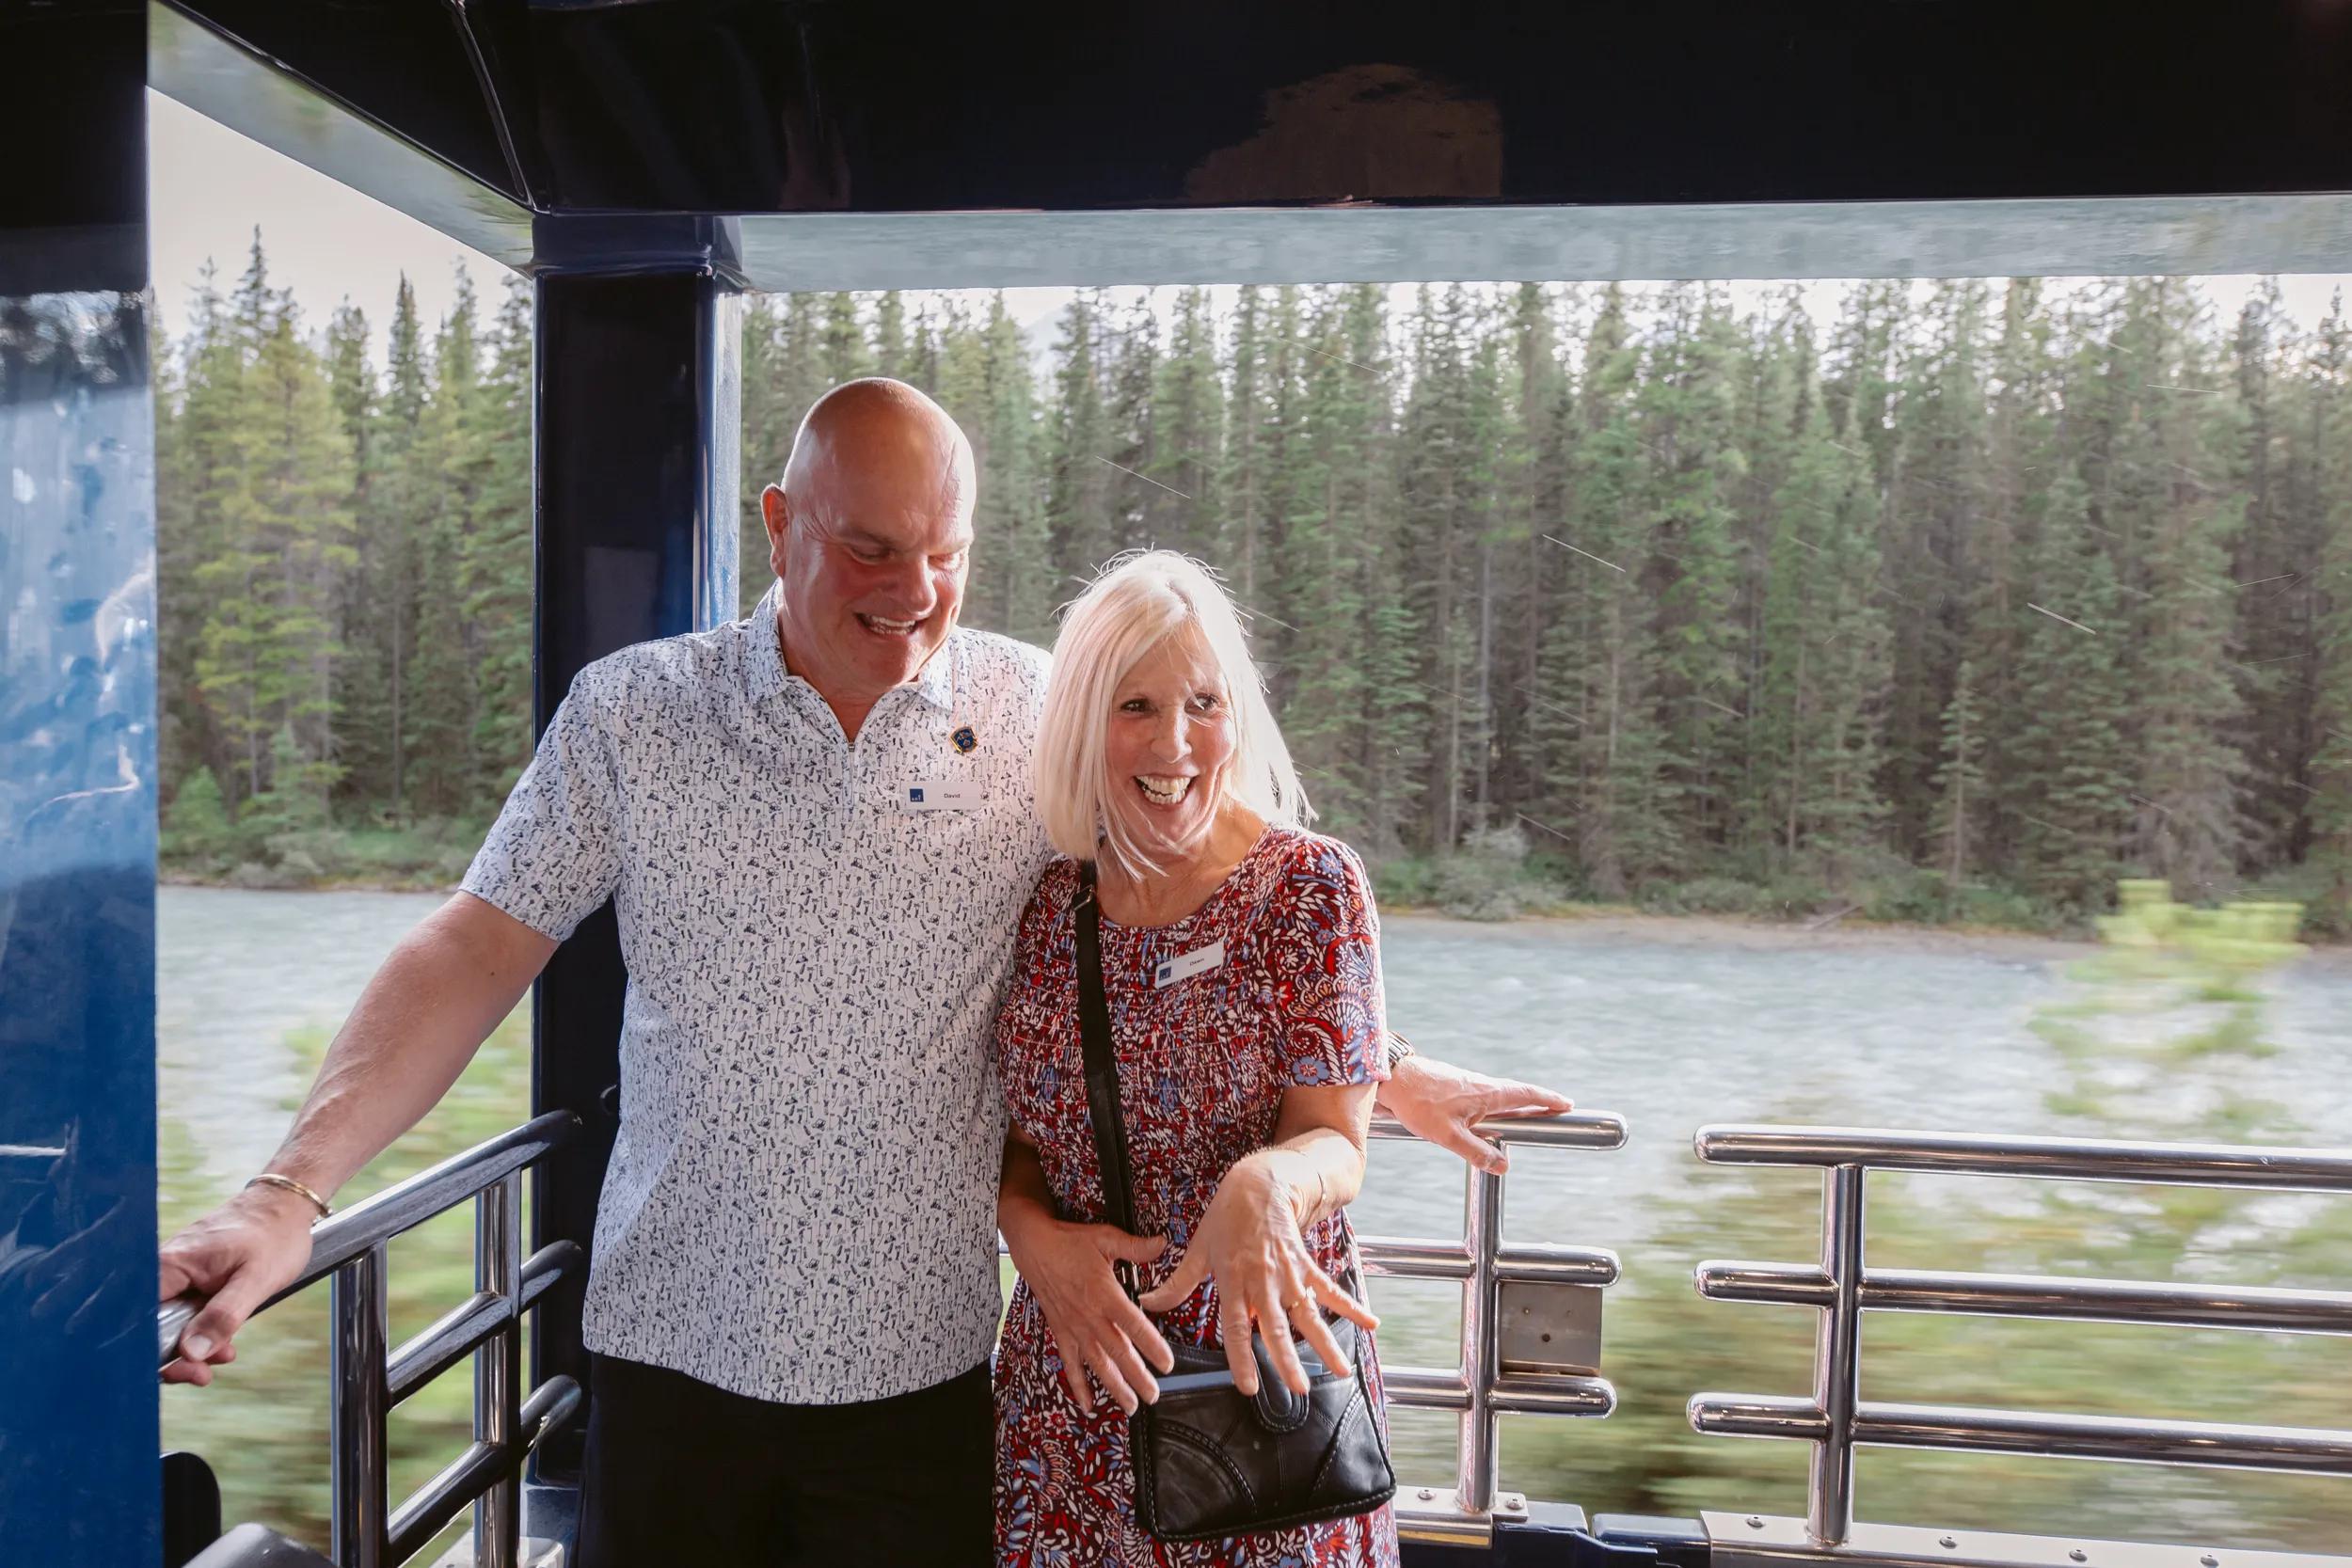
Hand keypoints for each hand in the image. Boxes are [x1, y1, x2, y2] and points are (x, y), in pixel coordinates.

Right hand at [158, 1184, 318, 1385]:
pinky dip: (202, 1330)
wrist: (288, 1205)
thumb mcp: (256, 1280)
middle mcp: (166, 1267)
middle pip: (149, 1324)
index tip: (174, 1368)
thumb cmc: (274, 1234)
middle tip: (201, 1375)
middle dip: (173, 1356)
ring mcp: (179, 1273)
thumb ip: (223, 1316)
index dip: (147, 1350)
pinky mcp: (192, 1277)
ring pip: (169, 1321)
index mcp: (171, 1264)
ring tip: (222, 1358)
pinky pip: (186, 1311)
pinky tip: (224, 1342)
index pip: (138, 1317)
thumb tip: (192, 1352)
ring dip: (192, 1347)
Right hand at [1004, 1215, 1171, 1414]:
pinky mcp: (1061, 1332)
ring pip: (1097, 1363)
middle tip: (1154, 1396)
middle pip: (1118, 1352)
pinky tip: (1088, 1404)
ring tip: (1131, 1406)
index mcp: (1105, 1294)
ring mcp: (1074, 1328)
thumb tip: (1163, 1243)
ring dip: (1114, 1386)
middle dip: (1137, 1377)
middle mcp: (1091, 1316)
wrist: (1035, 1248)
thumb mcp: (1106, 1238)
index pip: (1134, 1325)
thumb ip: (1135, 1247)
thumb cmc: (1071, 1242)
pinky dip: (1078, 1385)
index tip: (1168, 1364)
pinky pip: (1070, 1363)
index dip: (1152, 1346)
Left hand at [1138, 1158, 1375, 1398]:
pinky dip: (1350, 1306)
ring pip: (1308, 1314)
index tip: (1249, 1386)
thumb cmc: (1224, 1218)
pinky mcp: (1305, 1265)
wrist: (1258, 1183)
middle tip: (1299, 1389)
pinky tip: (1371, 1322)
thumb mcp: (1197, 1250)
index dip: (1241, 1357)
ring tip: (1340, 1370)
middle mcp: (1262, 1281)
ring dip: (1326, 1343)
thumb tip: (1147, 1303)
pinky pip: (1329, 1289)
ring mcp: (1288, 1274)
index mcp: (1233, 1281)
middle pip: (1276, 1327)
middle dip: (1288, 1360)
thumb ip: (1177, 1283)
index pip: (1234, 1327)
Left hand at [1378, 1052, 1574, 1174]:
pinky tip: (1488, 1120)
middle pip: (1517, 1095)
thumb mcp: (1449, 1135)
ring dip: (1516, 1106)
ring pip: (1499, 1097)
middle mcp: (1482, 1085)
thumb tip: (1503, 1166)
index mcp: (1487, 1093)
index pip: (1526, 1095)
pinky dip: (1495, 1107)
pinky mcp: (1455, 1087)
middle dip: (1537, 1104)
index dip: (1548, 1100)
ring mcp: (1468, 1084)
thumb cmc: (1419, 1103)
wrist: (1391, 1077)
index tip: (1567, 1104)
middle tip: (1555, 1112)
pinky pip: (1484, 1099)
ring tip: (1527, 1119)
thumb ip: (1477, 1152)